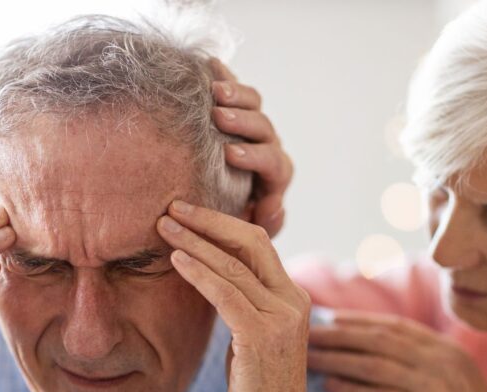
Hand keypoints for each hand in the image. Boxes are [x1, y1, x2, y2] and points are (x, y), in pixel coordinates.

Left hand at [157, 200, 324, 391]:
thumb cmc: (257, 391)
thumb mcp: (250, 338)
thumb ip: (241, 306)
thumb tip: (210, 277)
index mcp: (293, 297)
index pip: (258, 244)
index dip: (222, 223)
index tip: (188, 212)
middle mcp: (293, 301)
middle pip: (250, 241)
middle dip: (208, 220)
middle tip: (171, 205)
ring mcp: (282, 317)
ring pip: (234, 263)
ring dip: (195, 240)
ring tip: (162, 225)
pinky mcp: (262, 336)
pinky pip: (225, 293)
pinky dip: (198, 271)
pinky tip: (174, 259)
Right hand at [210, 59, 291, 237]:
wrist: (211, 203)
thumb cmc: (227, 220)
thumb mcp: (246, 232)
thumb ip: (262, 224)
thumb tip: (277, 208)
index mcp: (274, 175)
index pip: (275, 163)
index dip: (256, 157)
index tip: (230, 154)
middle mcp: (267, 145)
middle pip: (264, 129)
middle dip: (244, 122)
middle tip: (220, 117)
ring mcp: (251, 124)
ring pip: (253, 103)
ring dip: (235, 95)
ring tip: (214, 92)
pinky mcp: (235, 107)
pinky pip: (234, 86)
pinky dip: (223, 75)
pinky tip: (209, 65)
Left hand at [308, 311, 486, 391]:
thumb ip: (427, 371)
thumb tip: (385, 363)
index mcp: (448, 351)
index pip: (393, 326)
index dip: (356, 321)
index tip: (325, 318)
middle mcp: (443, 361)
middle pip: (378, 339)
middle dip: (338, 334)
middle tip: (303, 332)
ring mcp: (438, 386)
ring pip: (374, 364)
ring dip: (337, 359)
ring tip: (306, 358)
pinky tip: (329, 389)